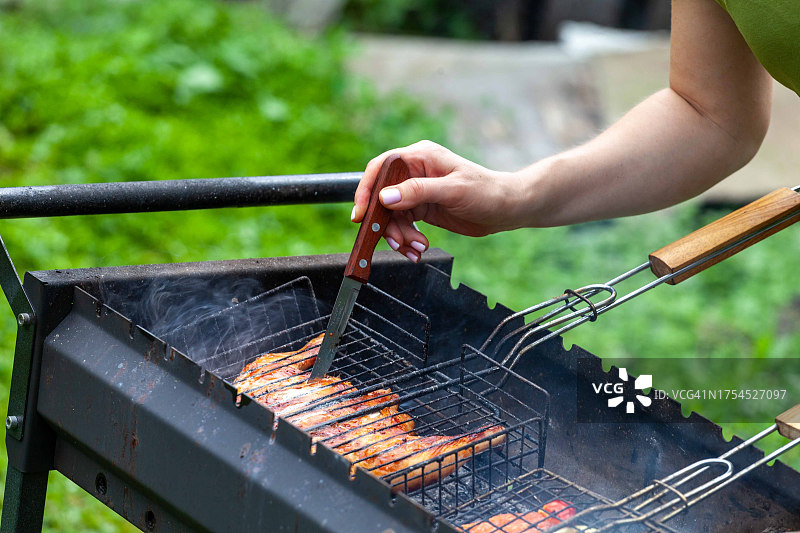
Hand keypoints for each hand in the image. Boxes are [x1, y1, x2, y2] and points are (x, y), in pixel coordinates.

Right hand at [351, 141, 517, 261]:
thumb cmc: (486, 192)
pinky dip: (407, 239)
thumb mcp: (452, 190)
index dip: (367, 190)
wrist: (507, 209)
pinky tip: (418, 249)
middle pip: (383, 197)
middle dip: (386, 223)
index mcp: (420, 156)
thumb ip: (418, 191)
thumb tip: (386, 197)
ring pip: (392, 215)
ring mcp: (418, 191)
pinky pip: (403, 225)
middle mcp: (415, 172)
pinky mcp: (422, 208)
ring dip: (399, 236)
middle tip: (397, 242)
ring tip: (415, 248)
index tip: (361, 214)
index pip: (381, 169)